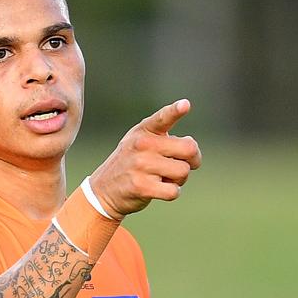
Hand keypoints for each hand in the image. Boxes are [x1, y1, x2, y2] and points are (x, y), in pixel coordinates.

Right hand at [89, 99, 202, 216]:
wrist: (104, 190)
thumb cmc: (132, 164)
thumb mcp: (141, 143)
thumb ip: (166, 140)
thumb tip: (191, 146)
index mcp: (144, 131)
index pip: (162, 118)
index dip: (175, 111)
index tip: (185, 105)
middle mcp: (142, 144)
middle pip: (189, 149)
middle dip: (193, 160)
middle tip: (182, 164)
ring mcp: (141, 165)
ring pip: (183, 172)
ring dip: (179, 179)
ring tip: (163, 177)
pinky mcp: (141, 186)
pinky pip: (173, 191)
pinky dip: (172, 192)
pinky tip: (159, 190)